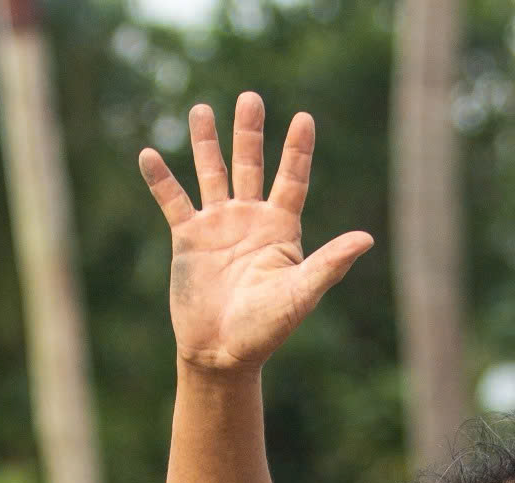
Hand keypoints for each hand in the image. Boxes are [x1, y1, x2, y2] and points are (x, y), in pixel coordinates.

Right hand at [138, 91, 374, 371]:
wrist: (222, 353)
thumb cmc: (267, 329)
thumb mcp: (300, 294)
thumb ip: (329, 264)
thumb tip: (366, 238)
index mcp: (281, 229)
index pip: (292, 179)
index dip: (297, 150)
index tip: (304, 118)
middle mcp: (250, 220)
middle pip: (250, 165)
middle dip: (249, 132)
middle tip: (250, 97)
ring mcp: (218, 226)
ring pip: (212, 174)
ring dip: (206, 143)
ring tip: (201, 109)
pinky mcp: (188, 239)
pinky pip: (173, 201)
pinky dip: (161, 179)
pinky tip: (148, 154)